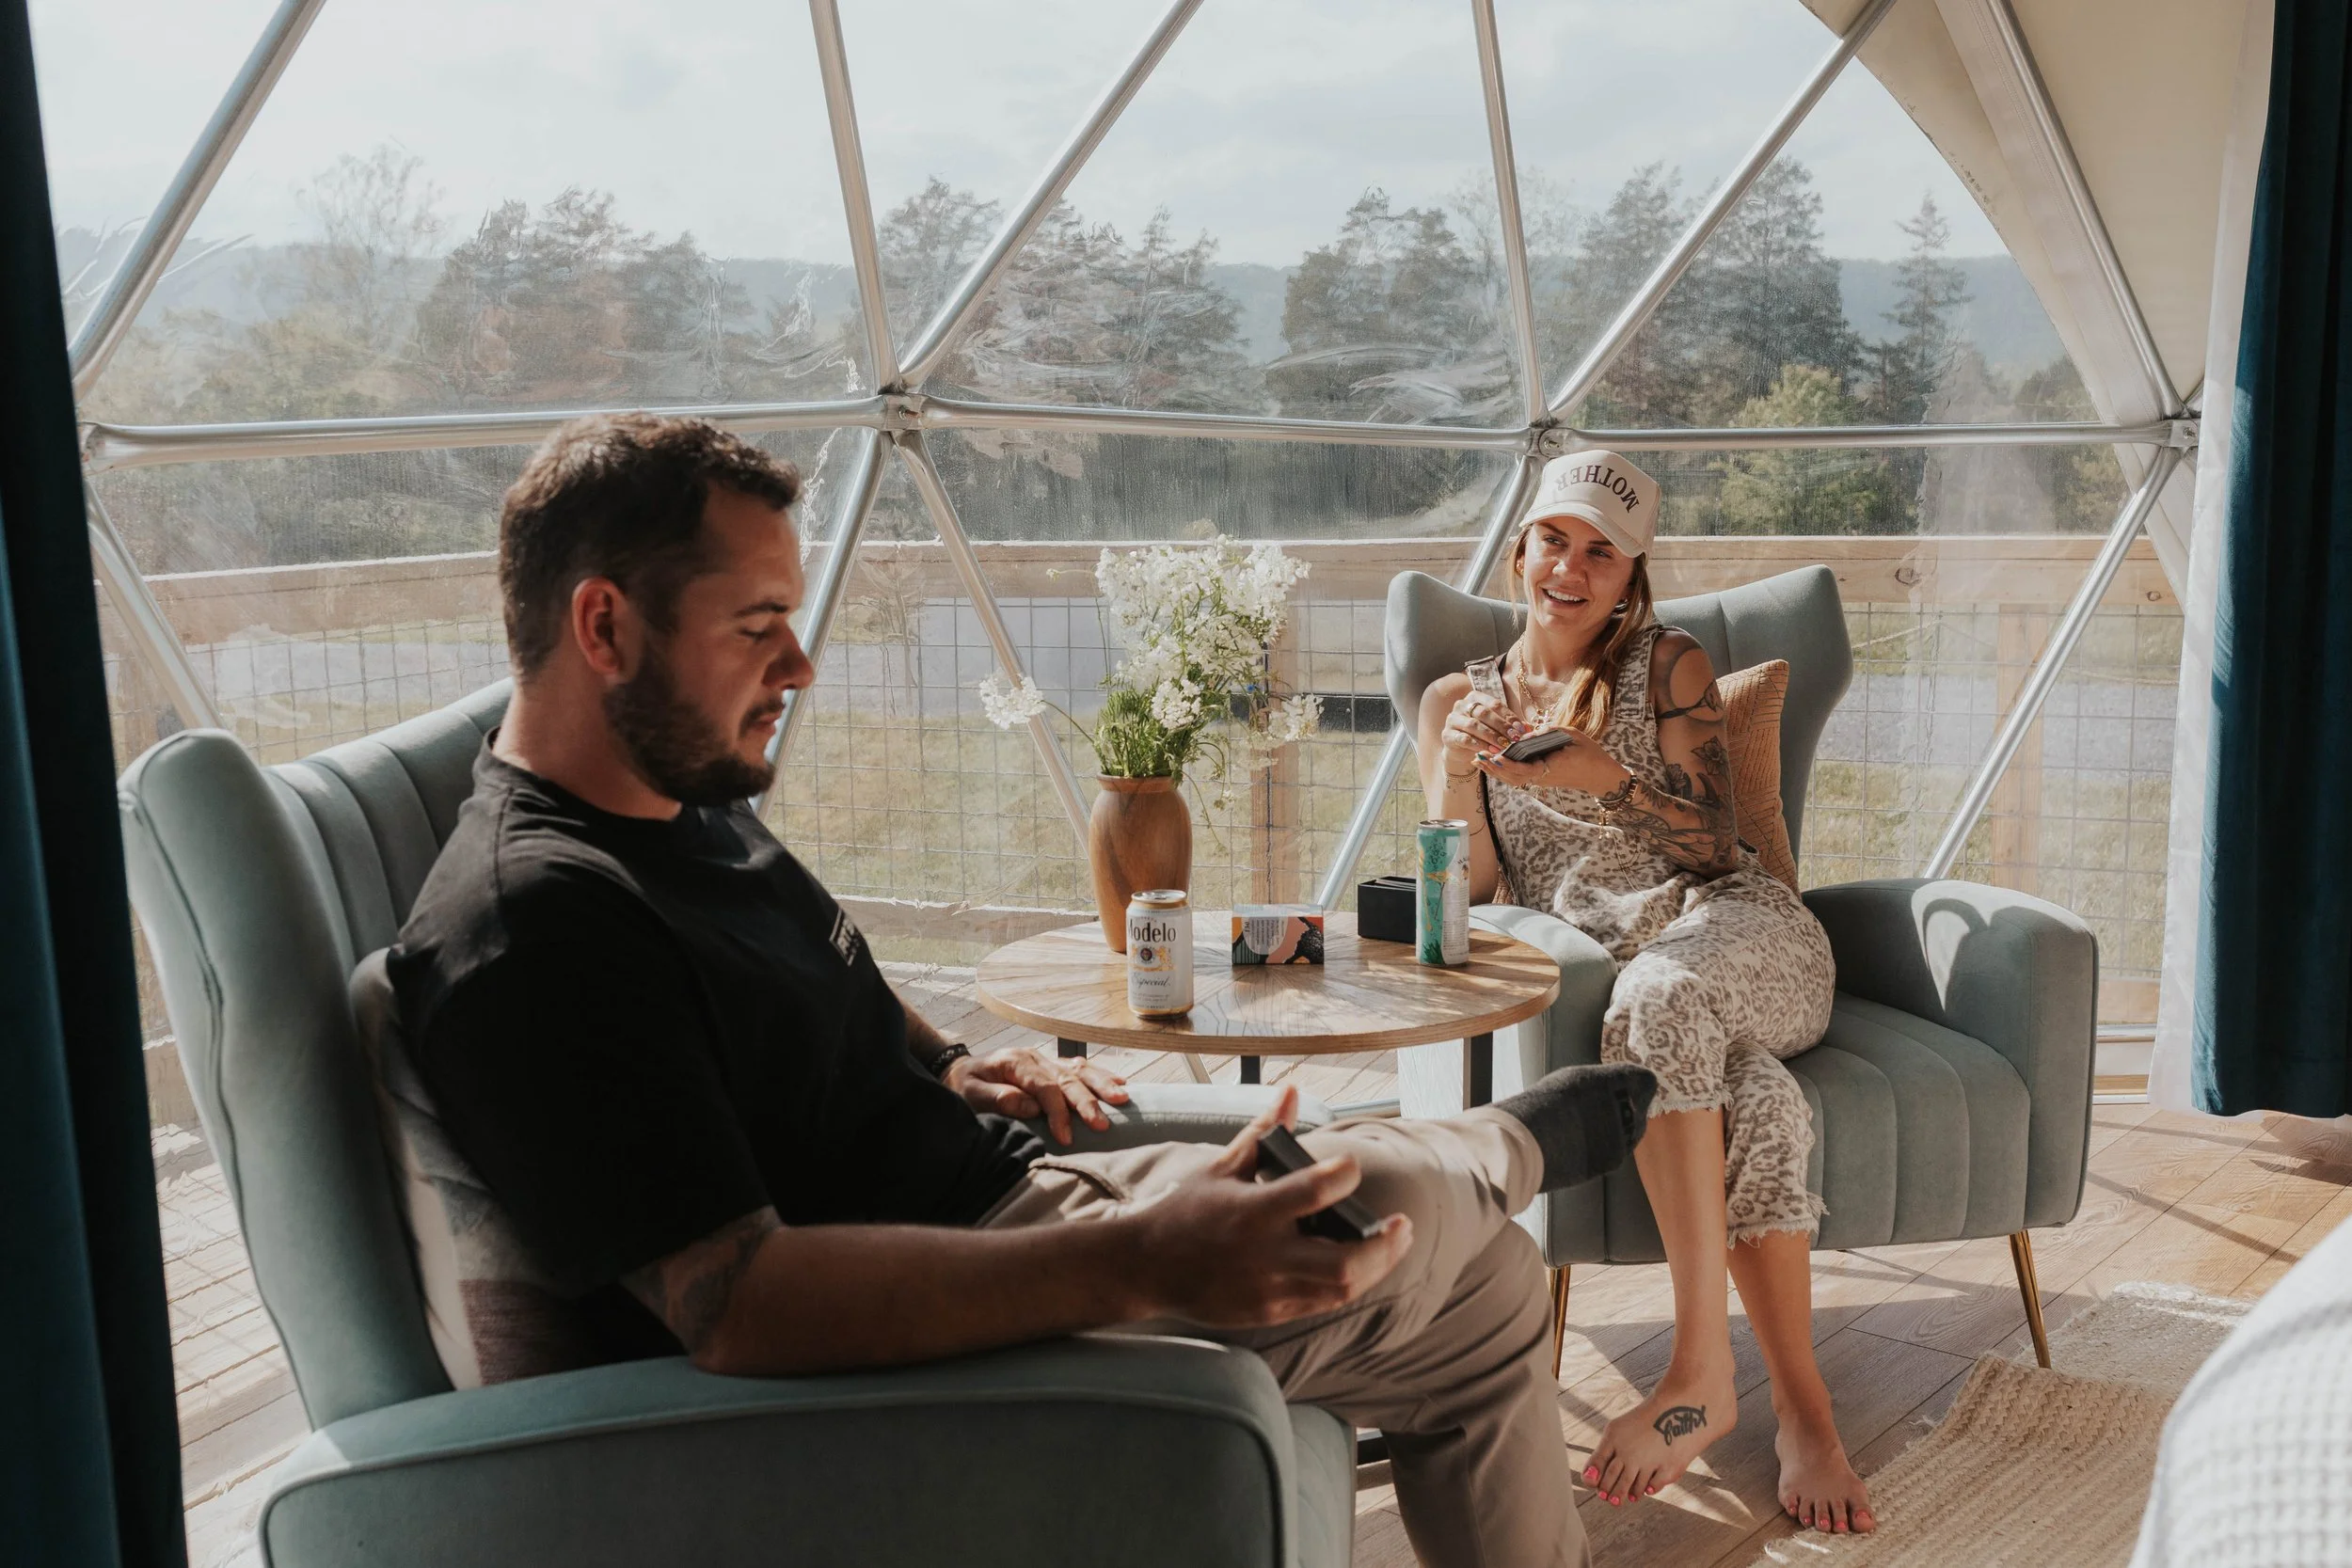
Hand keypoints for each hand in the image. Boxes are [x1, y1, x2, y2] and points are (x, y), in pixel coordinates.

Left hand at [947, 1047, 1129, 1144]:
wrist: (959, 1070)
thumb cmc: (964, 1085)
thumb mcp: (970, 1093)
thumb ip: (999, 1098)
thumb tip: (1032, 1107)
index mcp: (1017, 1063)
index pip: (1045, 1088)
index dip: (1058, 1112)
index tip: (1066, 1137)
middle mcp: (1036, 1059)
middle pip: (1067, 1079)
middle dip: (1087, 1102)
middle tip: (1102, 1124)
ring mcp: (1046, 1061)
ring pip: (1080, 1071)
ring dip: (1102, 1085)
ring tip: (1123, 1098)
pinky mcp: (1052, 1067)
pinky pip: (1080, 1069)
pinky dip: (1100, 1076)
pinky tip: (1120, 1083)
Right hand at [1124, 1085, 1412, 1327]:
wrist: (1148, 1268)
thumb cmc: (1187, 1209)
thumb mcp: (1222, 1166)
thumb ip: (1264, 1133)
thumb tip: (1293, 1091)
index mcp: (1251, 1212)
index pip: (1312, 1192)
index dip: (1344, 1176)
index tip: (1353, 1169)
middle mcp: (1264, 1255)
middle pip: (1344, 1262)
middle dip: (1384, 1245)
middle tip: (1402, 1224)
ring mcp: (1268, 1290)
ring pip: (1341, 1289)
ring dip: (1376, 1266)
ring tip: (1391, 1243)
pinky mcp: (1269, 1312)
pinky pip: (1321, 1302)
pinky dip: (1347, 1282)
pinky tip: (1360, 1263)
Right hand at [1441, 688, 1524, 776]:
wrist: (1460, 748)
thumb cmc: (1481, 734)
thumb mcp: (1496, 727)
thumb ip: (1510, 725)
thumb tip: (1530, 729)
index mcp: (1475, 697)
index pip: (1494, 704)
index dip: (1509, 716)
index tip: (1521, 729)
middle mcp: (1461, 705)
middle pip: (1484, 713)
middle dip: (1501, 726)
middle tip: (1514, 739)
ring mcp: (1452, 719)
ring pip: (1474, 726)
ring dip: (1491, 737)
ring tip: (1504, 747)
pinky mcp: (1447, 735)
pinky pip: (1464, 739)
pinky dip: (1479, 745)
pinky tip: (1490, 752)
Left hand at [1475, 726, 1627, 795]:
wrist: (1600, 775)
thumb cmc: (1589, 753)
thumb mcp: (1572, 735)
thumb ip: (1548, 732)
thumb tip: (1525, 733)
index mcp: (1552, 767)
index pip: (1525, 769)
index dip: (1509, 764)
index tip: (1495, 756)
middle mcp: (1543, 777)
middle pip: (1513, 777)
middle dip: (1494, 768)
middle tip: (1478, 756)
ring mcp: (1541, 781)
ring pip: (1513, 780)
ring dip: (1495, 772)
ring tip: (1479, 761)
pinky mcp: (1540, 780)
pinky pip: (1518, 778)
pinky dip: (1504, 772)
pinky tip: (1492, 764)